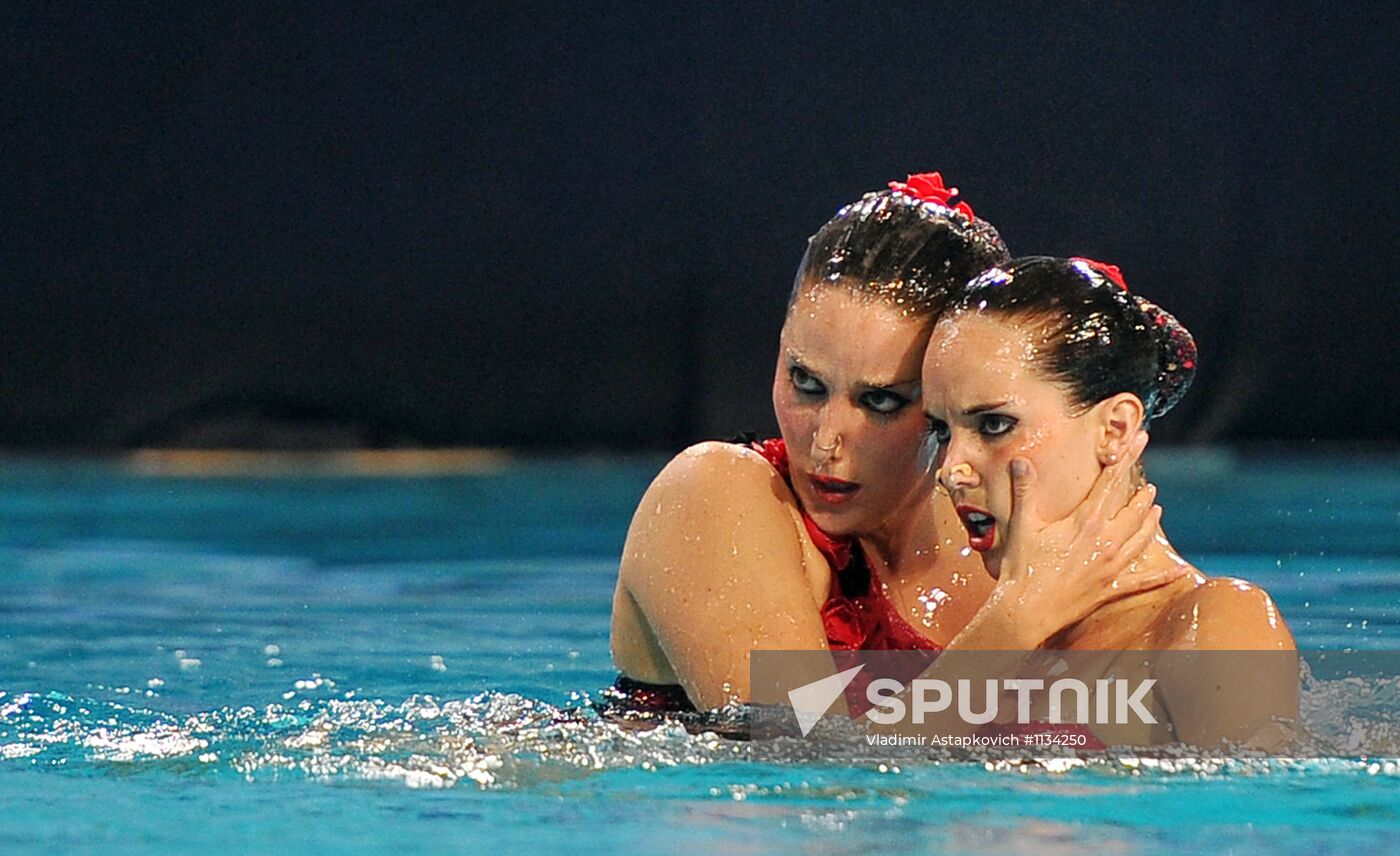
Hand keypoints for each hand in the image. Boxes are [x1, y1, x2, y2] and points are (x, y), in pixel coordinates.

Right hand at [990, 431, 1181, 645]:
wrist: (1026, 610)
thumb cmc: (1023, 568)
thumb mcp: (1022, 525)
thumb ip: (1025, 490)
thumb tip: (1021, 461)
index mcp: (1086, 522)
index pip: (1110, 482)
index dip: (1126, 458)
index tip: (1140, 439)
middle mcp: (1105, 541)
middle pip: (1132, 510)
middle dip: (1143, 493)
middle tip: (1152, 481)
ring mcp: (1111, 567)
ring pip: (1140, 539)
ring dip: (1150, 522)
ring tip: (1157, 508)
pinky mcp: (1110, 589)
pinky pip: (1143, 582)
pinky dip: (1162, 576)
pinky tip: (1178, 571)